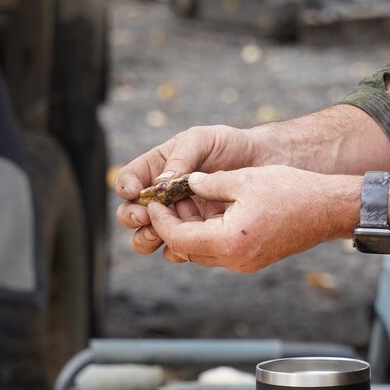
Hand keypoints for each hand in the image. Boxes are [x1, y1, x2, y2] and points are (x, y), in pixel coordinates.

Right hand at [115, 126, 261, 258]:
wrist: (263, 164)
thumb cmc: (230, 145)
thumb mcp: (203, 140)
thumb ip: (181, 158)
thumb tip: (159, 183)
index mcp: (156, 169)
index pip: (129, 180)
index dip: (126, 187)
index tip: (137, 192)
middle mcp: (161, 196)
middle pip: (130, 213)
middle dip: (133, 216)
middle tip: (146, 215)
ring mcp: (177, 218)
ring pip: (147, 237)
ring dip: (147, 237)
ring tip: (159, 232)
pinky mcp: (196, 235)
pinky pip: (177, 249)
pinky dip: (176, 249)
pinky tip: (186, 242)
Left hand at [146, 166, 360, 272]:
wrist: (329, 209)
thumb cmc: (292, 191)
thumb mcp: (245, 179)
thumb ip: (209, 182)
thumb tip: (187, 181)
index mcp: (229, 241)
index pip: (179, 237)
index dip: (162, 219)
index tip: (153, 201)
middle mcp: (234, 260)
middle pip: (187, 250)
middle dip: (172, 226)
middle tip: (165, 201)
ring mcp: (245, 263)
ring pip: (202, 253)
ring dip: (189, 231)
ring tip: (185, 203)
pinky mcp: (253, 260)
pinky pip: (219, 251)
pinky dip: (207, 234)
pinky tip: (208, 212)